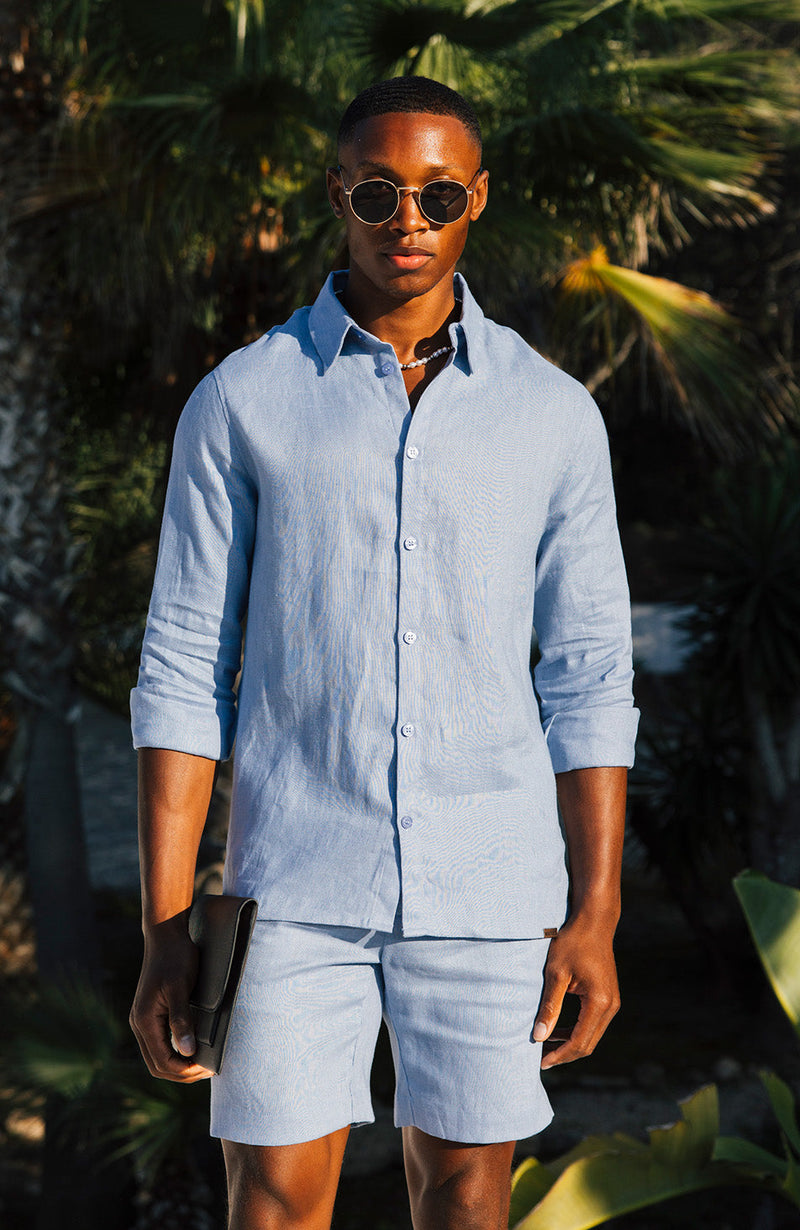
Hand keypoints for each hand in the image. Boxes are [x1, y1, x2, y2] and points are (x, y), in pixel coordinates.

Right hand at [129, 916, 212, 1082]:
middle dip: (182, 1073)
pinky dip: (175, 1051)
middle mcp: (139, 1023)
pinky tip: (192, 1048)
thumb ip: (181, 1020)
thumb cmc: (175, 958)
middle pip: (157, 1064)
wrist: (166, 936)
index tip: (207, 1069)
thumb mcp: (180, 988)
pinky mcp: (150, 1013)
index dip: (184, 1070)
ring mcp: (143, 1019)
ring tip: (202, 1064)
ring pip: (157, 1056)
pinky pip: (160, 1042)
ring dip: (178, 1064)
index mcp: (144, 1020)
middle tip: (208, 1070)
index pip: (161, 1061)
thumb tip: (186, 1052)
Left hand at [533, 913, 619, 1069]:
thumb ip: (549, 1006)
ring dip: (569, 1043)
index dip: (559, 1055)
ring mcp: (612, 1002)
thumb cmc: (573, 942)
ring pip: (591, 1036)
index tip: (539, 1062)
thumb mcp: (556, 973)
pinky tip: (556, 1029)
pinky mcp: (608, 998)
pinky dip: (576, 1031)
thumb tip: (538, 1036)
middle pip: (588, 1044)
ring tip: (544, 1045)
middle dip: (564, 1054)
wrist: (594, 922)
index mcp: (599, 1002)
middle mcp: (611, 1006)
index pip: (579, 1041)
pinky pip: (593, 1024)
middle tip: (539, 1058)